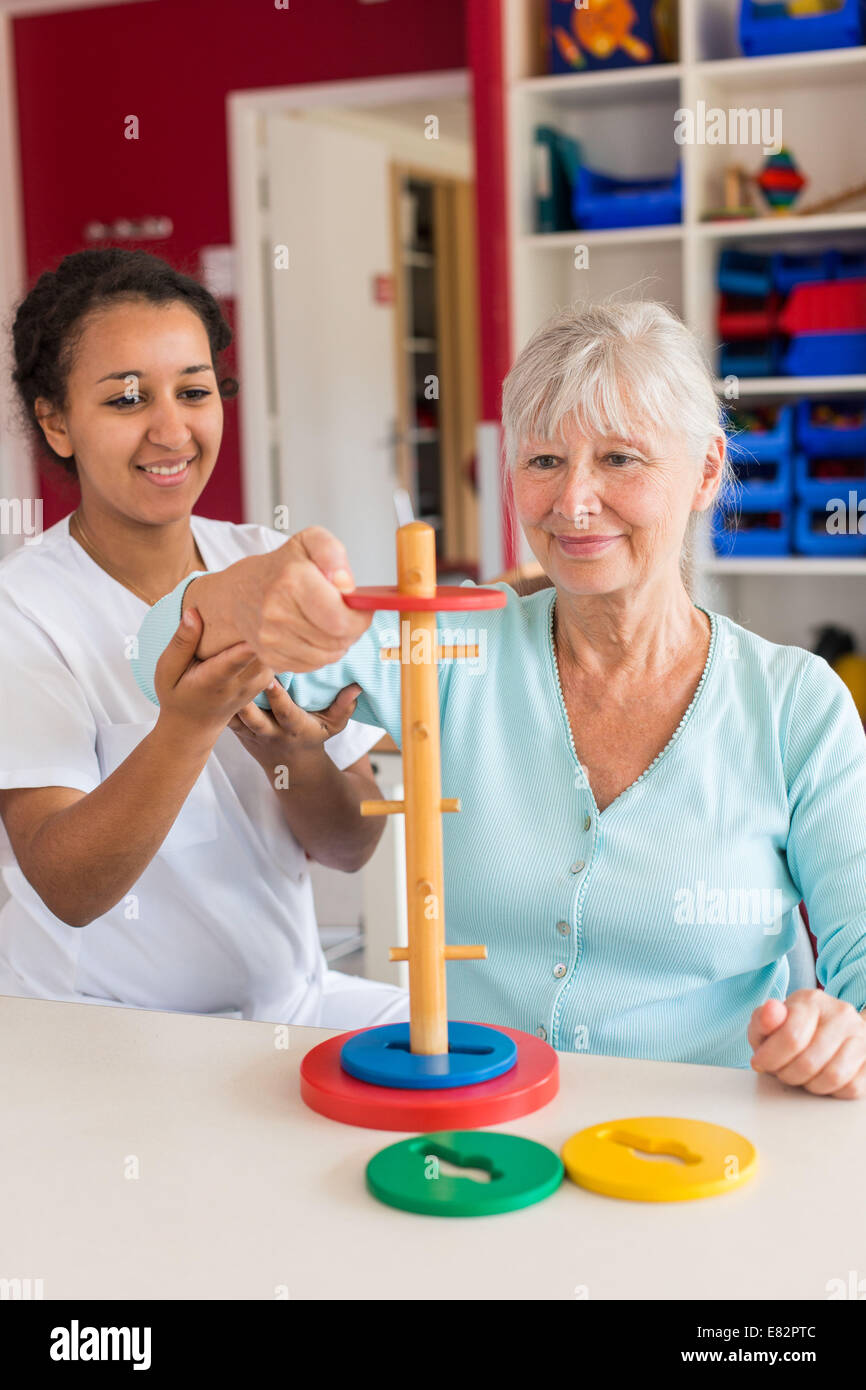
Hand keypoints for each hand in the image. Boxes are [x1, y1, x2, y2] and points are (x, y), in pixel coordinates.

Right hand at [154, 607, 274, 741]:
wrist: (193, 727)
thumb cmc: (177, 694)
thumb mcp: (167, 670)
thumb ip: (181, 643)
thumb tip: (194, 612)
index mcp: (215, 679)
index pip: (238, 658)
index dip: (250, 637)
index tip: (256, 613)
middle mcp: (240, 684)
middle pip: (263, 653)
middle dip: (266, 627)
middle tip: (264, 599)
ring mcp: (255, 685)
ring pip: (274, 655)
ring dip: (272, 634)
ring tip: (266, 608)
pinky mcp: (263, 683)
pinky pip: (276, 659)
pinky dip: (274, 643)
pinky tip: (265, 627)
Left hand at [227, 679, 363, 771]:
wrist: (290, 768)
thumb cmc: (314, 738)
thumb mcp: (333, 726)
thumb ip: (343, 706)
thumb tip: (357, 685)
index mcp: (295, 729)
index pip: (285, 714)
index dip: (277, 698)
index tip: (271, 678)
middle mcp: (271, 733)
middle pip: (254, 718)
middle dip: (246, 700)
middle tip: (236, 674)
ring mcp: (251, 733)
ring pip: (235, 718)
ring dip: (225, 700)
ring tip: (218, 673)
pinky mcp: (238, 731)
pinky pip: (225, 717)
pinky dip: (217, 702)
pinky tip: (210, 678)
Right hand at [232, 527, 372, 672]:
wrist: (241, 592)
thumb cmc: (280, 568)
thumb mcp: (309, 541)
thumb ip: (333, 553)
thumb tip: (346, 585)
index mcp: (291, 581)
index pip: (340, 620)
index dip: (360, 619)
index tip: (361, 609)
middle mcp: (277, 613)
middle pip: (337, 641)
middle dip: (352, 630)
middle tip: (347, 615)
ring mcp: (271, 638)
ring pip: (328, 657)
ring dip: (338, 643)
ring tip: (329, 623)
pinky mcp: (270, 657)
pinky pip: (312, 666)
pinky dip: (320, 653)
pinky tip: (314, 634)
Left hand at [748, 989, 865, 1097]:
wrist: (828, 1028)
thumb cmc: (793, 1028)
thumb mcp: (769, 1022)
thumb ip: (763, 1019)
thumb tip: (771, 1011)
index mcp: (811, 1000)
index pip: (791, 1037)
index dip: (770, 1058)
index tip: (761, 1063)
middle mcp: (840, 1014)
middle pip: (809, 1062)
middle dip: (787, 1074)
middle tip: (781, 1071)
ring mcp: (860, 1036)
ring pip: (833, 1077)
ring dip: (809, 1085)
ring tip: (800, 1076)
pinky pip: (851, 1088)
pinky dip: (831, 1091)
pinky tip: (820, 1079)